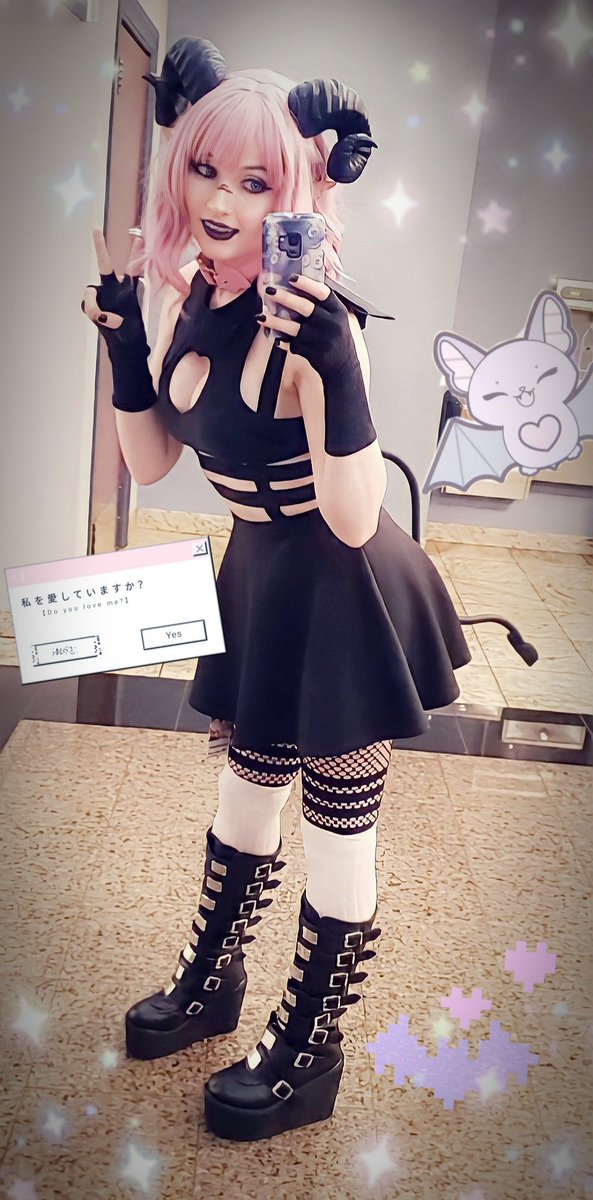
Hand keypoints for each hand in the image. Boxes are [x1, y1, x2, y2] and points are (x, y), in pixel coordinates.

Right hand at [81, 229, 156, 412]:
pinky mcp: (95, 309)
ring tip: (115, 321)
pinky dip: (98, 314)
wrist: (126, 349)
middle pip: (104, 266)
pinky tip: (110, 323)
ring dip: (99, 306)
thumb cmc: (136, 332)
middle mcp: (114, 289)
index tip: (138, 232)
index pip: (134, 264)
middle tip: (96, 231)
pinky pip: (90, 307)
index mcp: (130, 288)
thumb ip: (155, 313)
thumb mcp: (150, 321)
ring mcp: (103, 298)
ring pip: (91, 291)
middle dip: (100, 249)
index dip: (136, 249)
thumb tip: (176, 298)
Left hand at [258, 275, 356, 376]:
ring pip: (294, 328)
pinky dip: (282, 339)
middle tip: (270, 291)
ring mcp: (320, 339)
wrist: (343, 366)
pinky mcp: (311, 352)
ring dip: (275, 321)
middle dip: (285, 298)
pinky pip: (292, 343)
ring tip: (261, 316)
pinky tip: (273, 335)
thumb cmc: (339, 338)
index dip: (306, 284)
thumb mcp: (339, 317)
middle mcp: (330, 324)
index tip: (292, 278)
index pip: (322, 293)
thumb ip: (325, 303)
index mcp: (338, 311)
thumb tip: (304, 285)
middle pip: (305, 307)